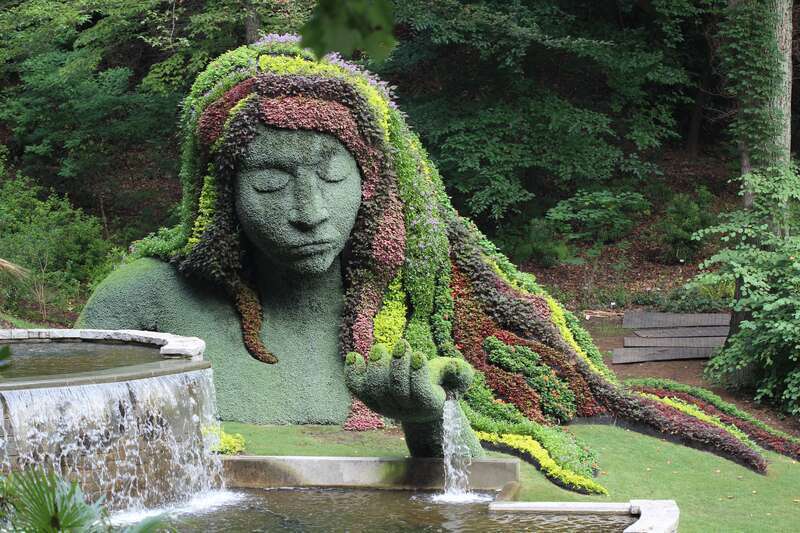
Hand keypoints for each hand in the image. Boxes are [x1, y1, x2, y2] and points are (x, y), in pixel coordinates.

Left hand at [345, 339, 474, 422]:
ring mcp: (384, 405)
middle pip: (396, 390)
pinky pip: (357, 388)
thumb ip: (460, 372)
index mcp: (429, 405)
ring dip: (376, 367)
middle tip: (403, 344)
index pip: (420, 393)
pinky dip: (352, 373)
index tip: (421, 354)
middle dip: (398, 366)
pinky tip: (354, 356)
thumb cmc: (443, 383)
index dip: (418, 374)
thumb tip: (451, 366)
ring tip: (380, 348)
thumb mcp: (458, 376)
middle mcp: (404, 409)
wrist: (422, 402)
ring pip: (375, 390)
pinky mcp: (369, 397)